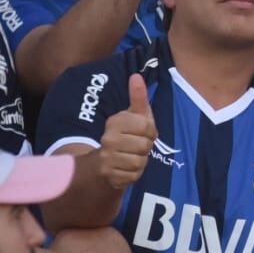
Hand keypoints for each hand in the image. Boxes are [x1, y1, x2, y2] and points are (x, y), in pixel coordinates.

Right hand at [98, 74, 156, 189]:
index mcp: (115, 122)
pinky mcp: (110, 176)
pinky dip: (135, 173)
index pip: (147, 126)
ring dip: (141, 160)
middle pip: (145, 146)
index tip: (143, 132)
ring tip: (132, 155)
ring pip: (140, 161)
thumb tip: (136, 76)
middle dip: (146, 147)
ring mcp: (107, 159)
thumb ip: (138, 97)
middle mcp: (108, 139)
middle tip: (137, 145)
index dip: (150, 131)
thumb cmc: (126, 134)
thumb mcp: (134, 115)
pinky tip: (126, 167)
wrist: (103, 162)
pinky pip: (135, 175)